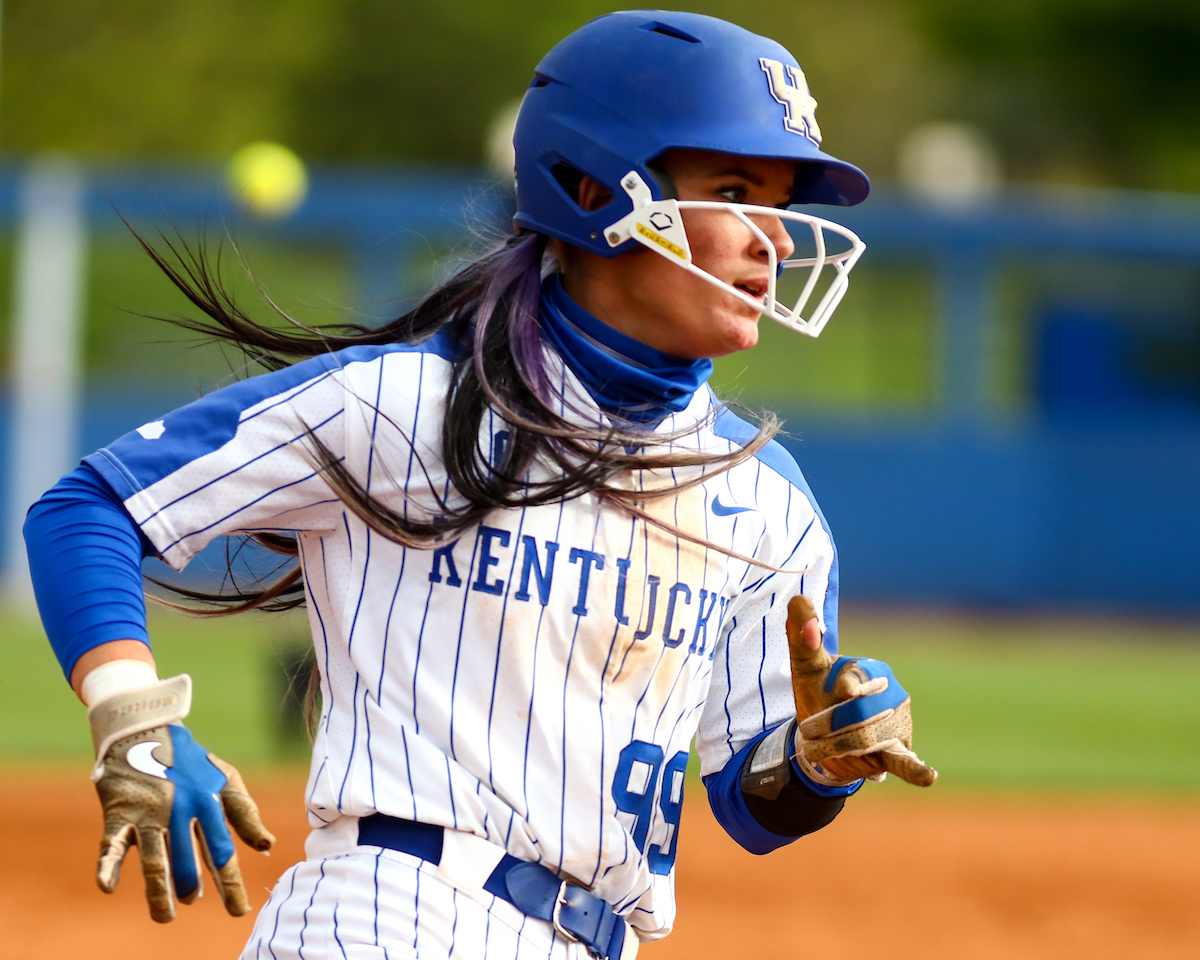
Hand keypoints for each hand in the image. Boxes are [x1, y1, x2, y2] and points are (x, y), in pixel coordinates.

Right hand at [88, 676, 274, 921]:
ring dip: (158, 890)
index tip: (240, 911)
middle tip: (196, 905)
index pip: (222, 850)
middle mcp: (181, 810)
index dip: (230, 883)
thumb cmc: (192, 764)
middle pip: (188, 857)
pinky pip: (112, 843)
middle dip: (193, 886)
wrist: (147, 730)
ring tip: (166, 917)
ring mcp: (148, 812)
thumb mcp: (226, 780)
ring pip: (154, 857)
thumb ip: (244, 814)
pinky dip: (109, 864)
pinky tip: (108, 887)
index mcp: (208, 804)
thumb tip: (267, 846)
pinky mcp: (119, 811)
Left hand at [785, 595, 936, 787]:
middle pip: (858, 714)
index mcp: (872, 670)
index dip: (847, 687)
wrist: (823, 735)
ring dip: (834, 748)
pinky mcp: (898, 751)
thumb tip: (798, 600)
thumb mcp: (805, 666)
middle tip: (810, 732)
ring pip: (865, 740)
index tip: (842, 691)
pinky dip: (917, 770)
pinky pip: (906, 761)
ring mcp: (897, 723)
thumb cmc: (817, 692)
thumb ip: (802, 636)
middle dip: (826, 726)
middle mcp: (890, 694)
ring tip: (822, 748)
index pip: (860, 679)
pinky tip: (929, 776)